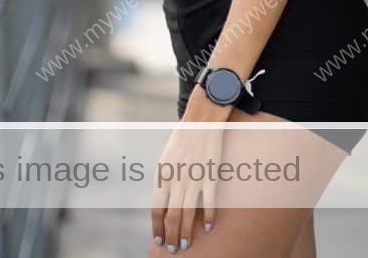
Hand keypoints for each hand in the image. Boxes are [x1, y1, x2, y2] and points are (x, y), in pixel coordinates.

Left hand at [151, 86, 229, 251]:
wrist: (201, 121)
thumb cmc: (182, 140)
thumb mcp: (166, 160)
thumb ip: (163, 183)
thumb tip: (162, 206)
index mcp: (163, 176)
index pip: (157, 210)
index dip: (157, 228)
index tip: (158, 240)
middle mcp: (176, 180)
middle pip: (172, 217)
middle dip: (171, 236)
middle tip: (173, 249)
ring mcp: (194, 179)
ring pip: (188, 214)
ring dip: (186, 233)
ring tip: (186, 244)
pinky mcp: (210, 177)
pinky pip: (208, 204)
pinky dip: (208, 218)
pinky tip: (207, 228)